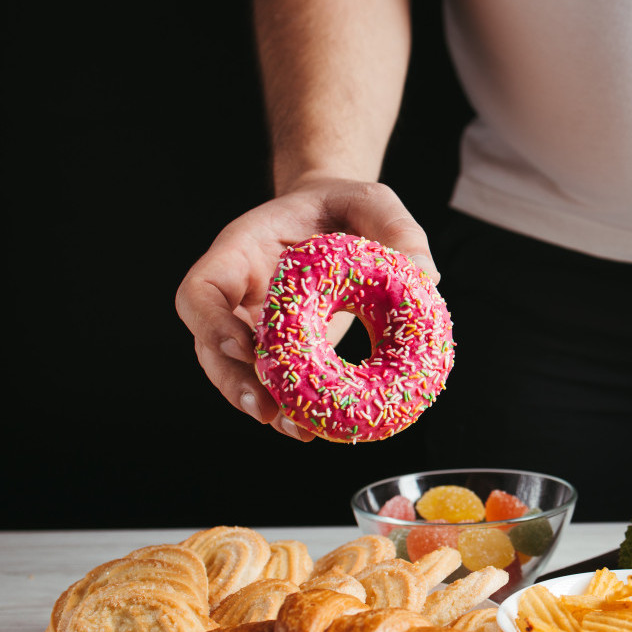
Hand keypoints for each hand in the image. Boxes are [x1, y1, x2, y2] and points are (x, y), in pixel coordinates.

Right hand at [175, 176, 437, 438]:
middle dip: (233, 382)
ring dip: (261, 404)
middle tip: (267, 411)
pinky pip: (274, 379)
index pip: (202, 289)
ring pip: (236, 372)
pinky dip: (289, 404)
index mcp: (244, 250)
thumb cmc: (347, 205)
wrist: (339, 218)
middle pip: (210, 345)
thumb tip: (428, 277)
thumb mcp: (375, 201)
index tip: (245, 348)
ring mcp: (254, 323)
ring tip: (296, 430)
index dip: (212, 323)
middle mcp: (240, 292)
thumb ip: (397, 229)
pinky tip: (313, 426)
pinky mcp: (281, 346)